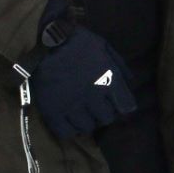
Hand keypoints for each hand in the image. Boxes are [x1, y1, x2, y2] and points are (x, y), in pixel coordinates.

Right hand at [30, 23, 137, 138]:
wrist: (43, 40)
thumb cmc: (76, 41)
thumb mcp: (104, 46)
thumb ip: (119, 66)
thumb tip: (130, 83)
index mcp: (108, 79)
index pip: (126, 106)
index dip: (123, 105)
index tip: (116, 103)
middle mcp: (93, 96)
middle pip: (107, 119)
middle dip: (104, 112)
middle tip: (96, 105)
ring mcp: (72, 106)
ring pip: (88, 127)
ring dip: (87, 120)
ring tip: (82, 112)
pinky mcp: (53, 112)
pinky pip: (66, 132)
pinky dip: (70, 128)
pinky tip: (69, 119)